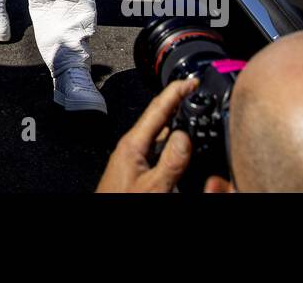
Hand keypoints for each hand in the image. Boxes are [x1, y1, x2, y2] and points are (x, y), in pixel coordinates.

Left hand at [96, 78, 197, 192]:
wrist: (106, 221)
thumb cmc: (122, 202)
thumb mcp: (154, 186)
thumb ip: (171, 161)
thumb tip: (186, 135)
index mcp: (133, 144)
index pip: (157, 109)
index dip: (175, 92)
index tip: (191, 81)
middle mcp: (133, 147)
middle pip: (160, 118)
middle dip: (178, 104)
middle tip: (197, 93)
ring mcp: (135, 158)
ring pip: (161, 135)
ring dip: (177, 123)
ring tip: (194, 112)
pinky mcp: (139, 170)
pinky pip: (160, 150)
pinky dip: (173, 142)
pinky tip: (183, 145)